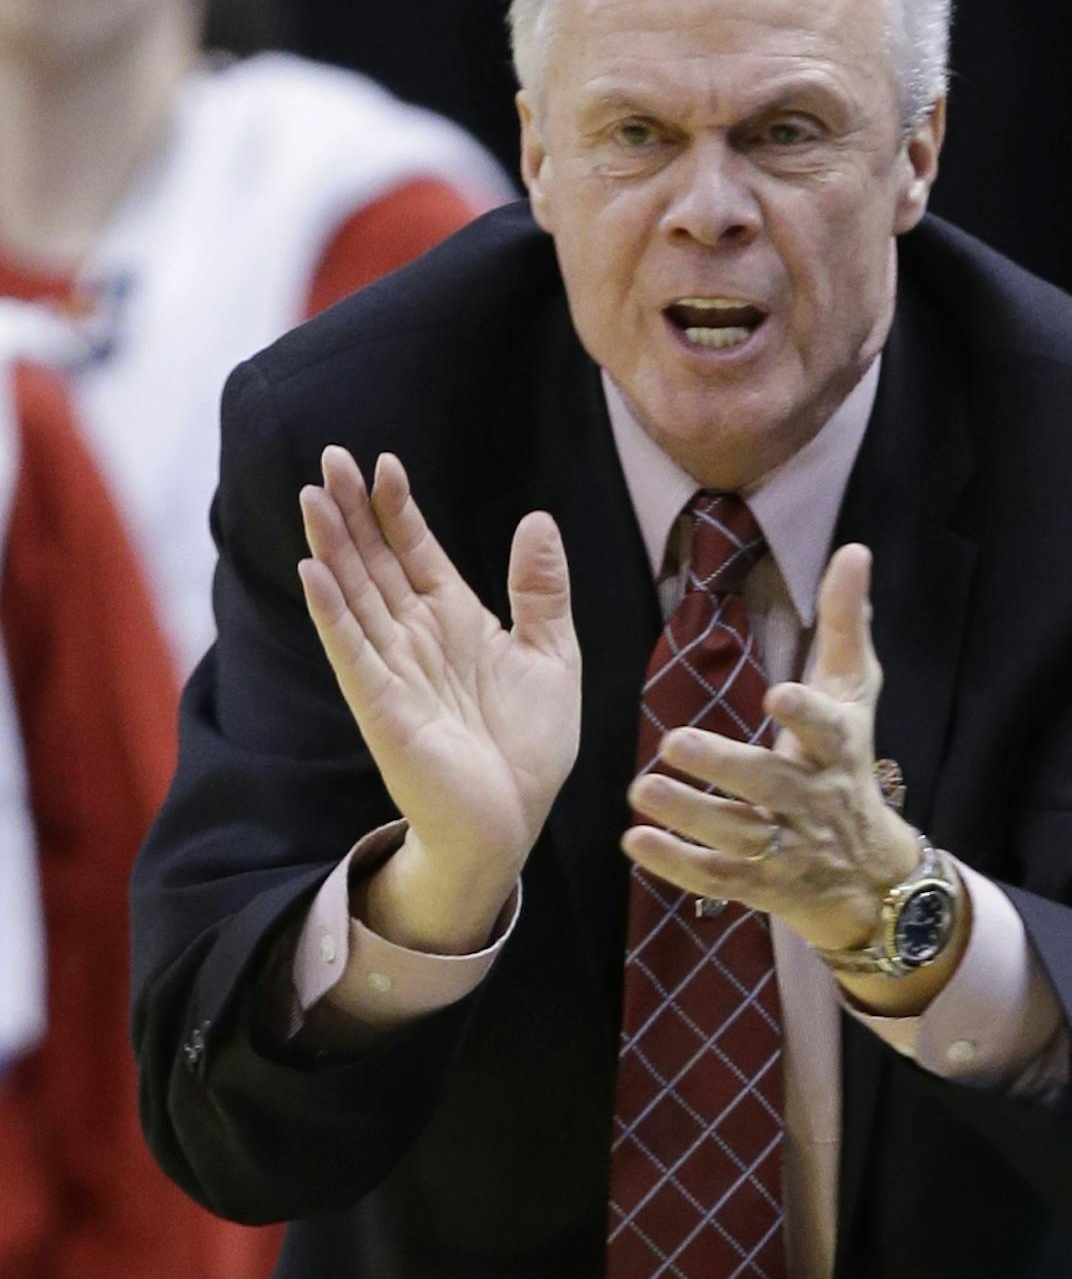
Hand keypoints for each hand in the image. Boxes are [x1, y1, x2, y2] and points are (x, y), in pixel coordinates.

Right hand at [299, 447, 580, 949]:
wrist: (512, 822)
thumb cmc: (529, 748)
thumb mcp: (553, 655)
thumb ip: (541, 590)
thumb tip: (538, 518)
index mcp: (454, 619)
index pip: (415, 550)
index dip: (397, 508)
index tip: (383, 462)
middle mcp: (415, 637)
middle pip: (375, 561)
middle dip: (351, 510)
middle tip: (330, 456)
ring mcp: (392, 669)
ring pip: (355, 595)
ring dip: (332, 547)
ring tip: (311, 495)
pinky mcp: (381, 707)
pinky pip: (351, 651)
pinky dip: (331, 613)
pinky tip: (313, 571)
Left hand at [623, 544, 961, 989]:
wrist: (868, 877)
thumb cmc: (849, 763)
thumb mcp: (855, 694)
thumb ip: (846, 622)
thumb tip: (853, 549)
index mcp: (838, 749)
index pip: (827, 729)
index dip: (805, 713)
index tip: (776, 694)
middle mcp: (815, 800)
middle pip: (772, 785)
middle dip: (726, 767)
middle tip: (673, 742)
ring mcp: (788, 849)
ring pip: (738, 835)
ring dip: (689, 815)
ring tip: (640, 791)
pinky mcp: (761, 886)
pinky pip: (717, 878)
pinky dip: (676, 864)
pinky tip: (633, 842)